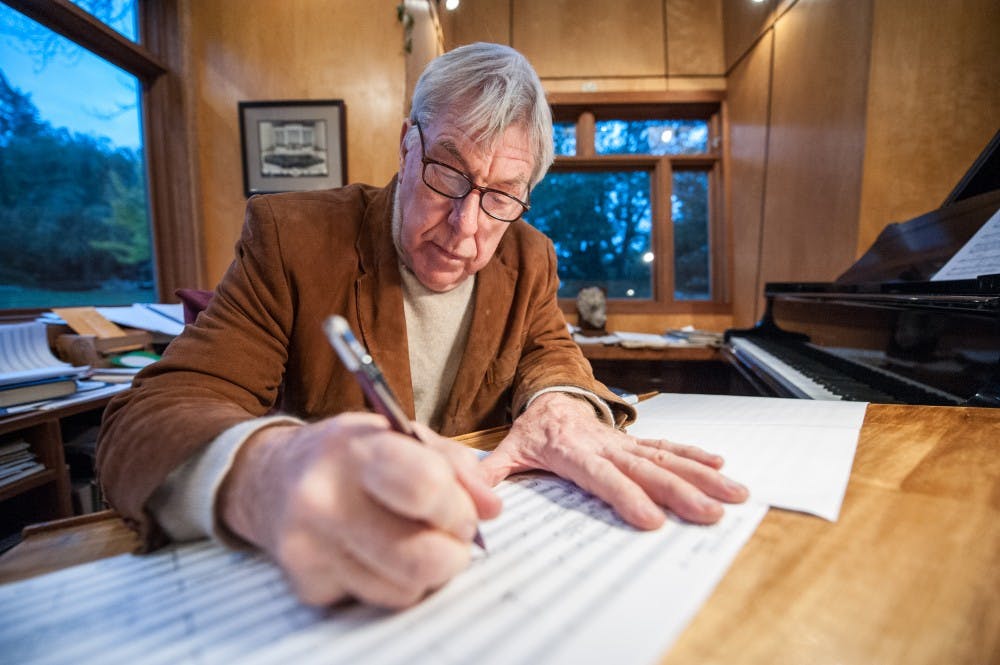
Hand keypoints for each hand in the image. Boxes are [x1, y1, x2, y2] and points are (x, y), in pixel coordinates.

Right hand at [218, 413, 501, 607]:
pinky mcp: (305, 585)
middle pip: (423, 559)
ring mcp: (309, 548)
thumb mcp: (399, 436)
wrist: (269, 479)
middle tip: (449, 535)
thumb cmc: (350, 455)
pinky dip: (390, 582)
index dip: (458, 507)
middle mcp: (323, 500)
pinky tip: (374, 552)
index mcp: (354, 450)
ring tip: (408, 538)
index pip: (426, 488)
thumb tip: (491, 508)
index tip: (461, 509)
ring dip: (423, 571)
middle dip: (453, 552)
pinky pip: (377, 601)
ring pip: (405, 590)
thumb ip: (454, 465)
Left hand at [479, 393, 747, 528]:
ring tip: (732, 493)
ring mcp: (625, 444)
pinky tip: (720, 466)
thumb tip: (472, 501)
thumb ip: (491, 473)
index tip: (653, 519)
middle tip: (711, 512)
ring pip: (666, 459)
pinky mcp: (635, 443)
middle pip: (645, 470)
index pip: (602, 477)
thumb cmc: (532, 429)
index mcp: (574, 452)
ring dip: (700, 477)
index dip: (626, 496)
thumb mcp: (508, 449)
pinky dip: (694, 456)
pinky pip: (669, 447)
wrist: (550, 393)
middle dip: (681, 492)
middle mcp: (606, 446)